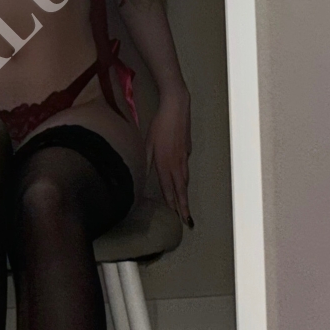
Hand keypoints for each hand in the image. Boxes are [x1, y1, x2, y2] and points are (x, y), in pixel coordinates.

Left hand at [147, 85, 192, 227]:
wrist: (176, 108)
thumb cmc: (159, 124)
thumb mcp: (147, 142)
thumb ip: (145, 160)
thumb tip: (142, 174)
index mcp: (165, 162)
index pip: (168, 188)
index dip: (172, 203)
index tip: (176, 217)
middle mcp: (176, 163)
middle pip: (181, 189)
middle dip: (184, 206)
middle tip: (188, 220)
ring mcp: (183, 157)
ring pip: (184, 180)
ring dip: (184, 194)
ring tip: (185, 206)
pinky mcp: (187, 150)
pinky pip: (185, 169)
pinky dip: (184, 179)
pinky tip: (181, 180)